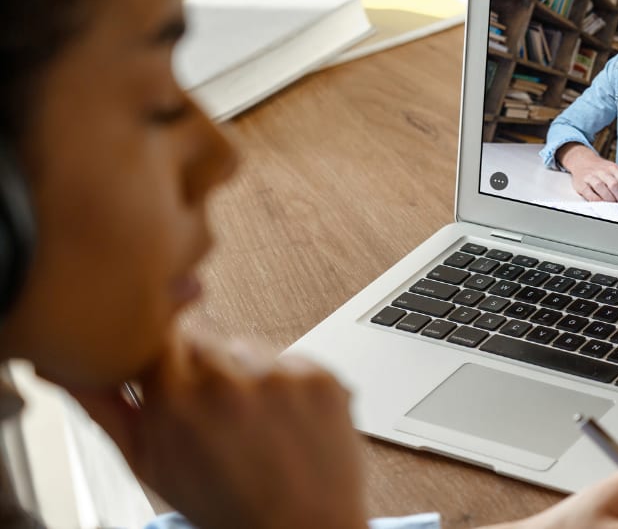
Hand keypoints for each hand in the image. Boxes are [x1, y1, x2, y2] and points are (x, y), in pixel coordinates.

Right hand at [71, 332, 367, 528]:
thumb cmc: (223, 504)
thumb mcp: (150, 465)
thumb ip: (108, 409)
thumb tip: (71, 370)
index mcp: (177, 399)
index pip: (158, 338)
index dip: (164, 360)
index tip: (172, 380)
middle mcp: (230, 380)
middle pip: (204, 339)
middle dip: (203, 368)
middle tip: (214, 415)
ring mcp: (282, 376)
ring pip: (249, 348)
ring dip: (247, 374)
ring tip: (253, 424)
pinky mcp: (321, 377)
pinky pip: (293, 360)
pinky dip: (288, 384)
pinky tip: (285, 423)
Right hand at [559, 142, 617, 202]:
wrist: (582, 161)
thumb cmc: (600, 169)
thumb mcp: (613, 171)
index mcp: (614, 169)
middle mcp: (603, 171)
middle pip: (615, 185)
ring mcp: (591, 177)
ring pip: (602, 188)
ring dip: (609, 199)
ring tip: (614, 207)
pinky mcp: (581, 184)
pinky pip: (590, 194)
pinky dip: (597, 201)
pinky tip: (602, 205)